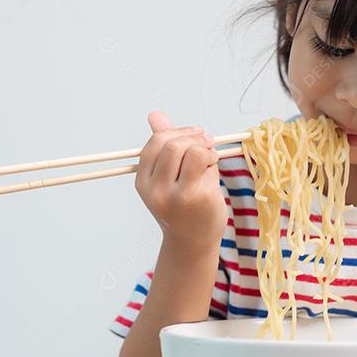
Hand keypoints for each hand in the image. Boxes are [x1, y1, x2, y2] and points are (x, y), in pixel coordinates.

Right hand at [134, 111, 227, 247]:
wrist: (192, 241)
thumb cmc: (181, 205)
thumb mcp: (166, 175)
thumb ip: (163, 144)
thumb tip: (155, 115)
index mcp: (143, 182)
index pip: (155, 143)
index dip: (177, 132)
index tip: (193, 134)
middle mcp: (157, 190)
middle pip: (173, 145)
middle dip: (193, 137)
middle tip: (206, 142)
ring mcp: (178, 195)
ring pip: (192, 151)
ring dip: (204, 148)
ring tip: (209, 158)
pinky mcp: (200, 198)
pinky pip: (208, 164)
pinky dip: (213, 160)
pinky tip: (212, 171)